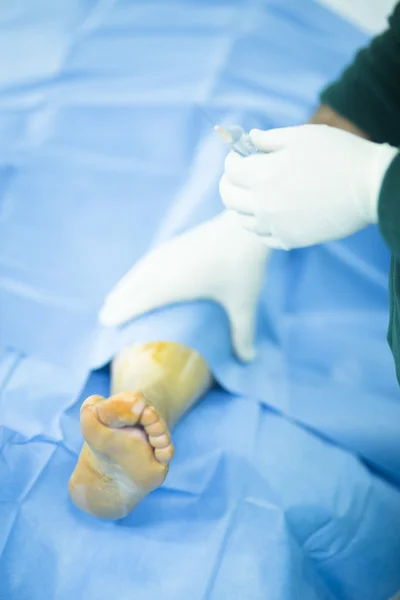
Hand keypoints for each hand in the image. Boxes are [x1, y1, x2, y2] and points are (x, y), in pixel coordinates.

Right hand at [99, 211, 269, 361]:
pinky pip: (149, 261)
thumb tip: (248, 360)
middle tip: (105, 315)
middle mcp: (164, 268)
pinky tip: (142, 273)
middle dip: (118, 301)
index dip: (121, 311)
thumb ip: (242, 332)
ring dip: (126, 285)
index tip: (105, 321)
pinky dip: (139, 272)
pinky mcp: (177, 243)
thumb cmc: (241, 266)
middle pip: (133, 286)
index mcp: (173, 285)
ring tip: (115, 296)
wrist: (244, 227)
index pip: (139, 301)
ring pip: (139, 272)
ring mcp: (169, 253)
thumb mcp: (242, 303)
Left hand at [219, 124, 397, 249]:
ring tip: (257, 195)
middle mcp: (264, 203)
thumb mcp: (302, 135)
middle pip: (229, 197)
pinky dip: (261, 226)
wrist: (369, 188)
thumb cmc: (339, 155)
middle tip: (240, 176)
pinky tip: (271, 214)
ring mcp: (276, 225)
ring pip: (242, 220)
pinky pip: (263, 237)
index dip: (233, 158)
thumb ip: (270, 138)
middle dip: (230, 182)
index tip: (242, 154)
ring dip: (244, 205)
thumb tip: (249, 139)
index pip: (230, 169)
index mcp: (263, 174)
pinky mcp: (290, 240)